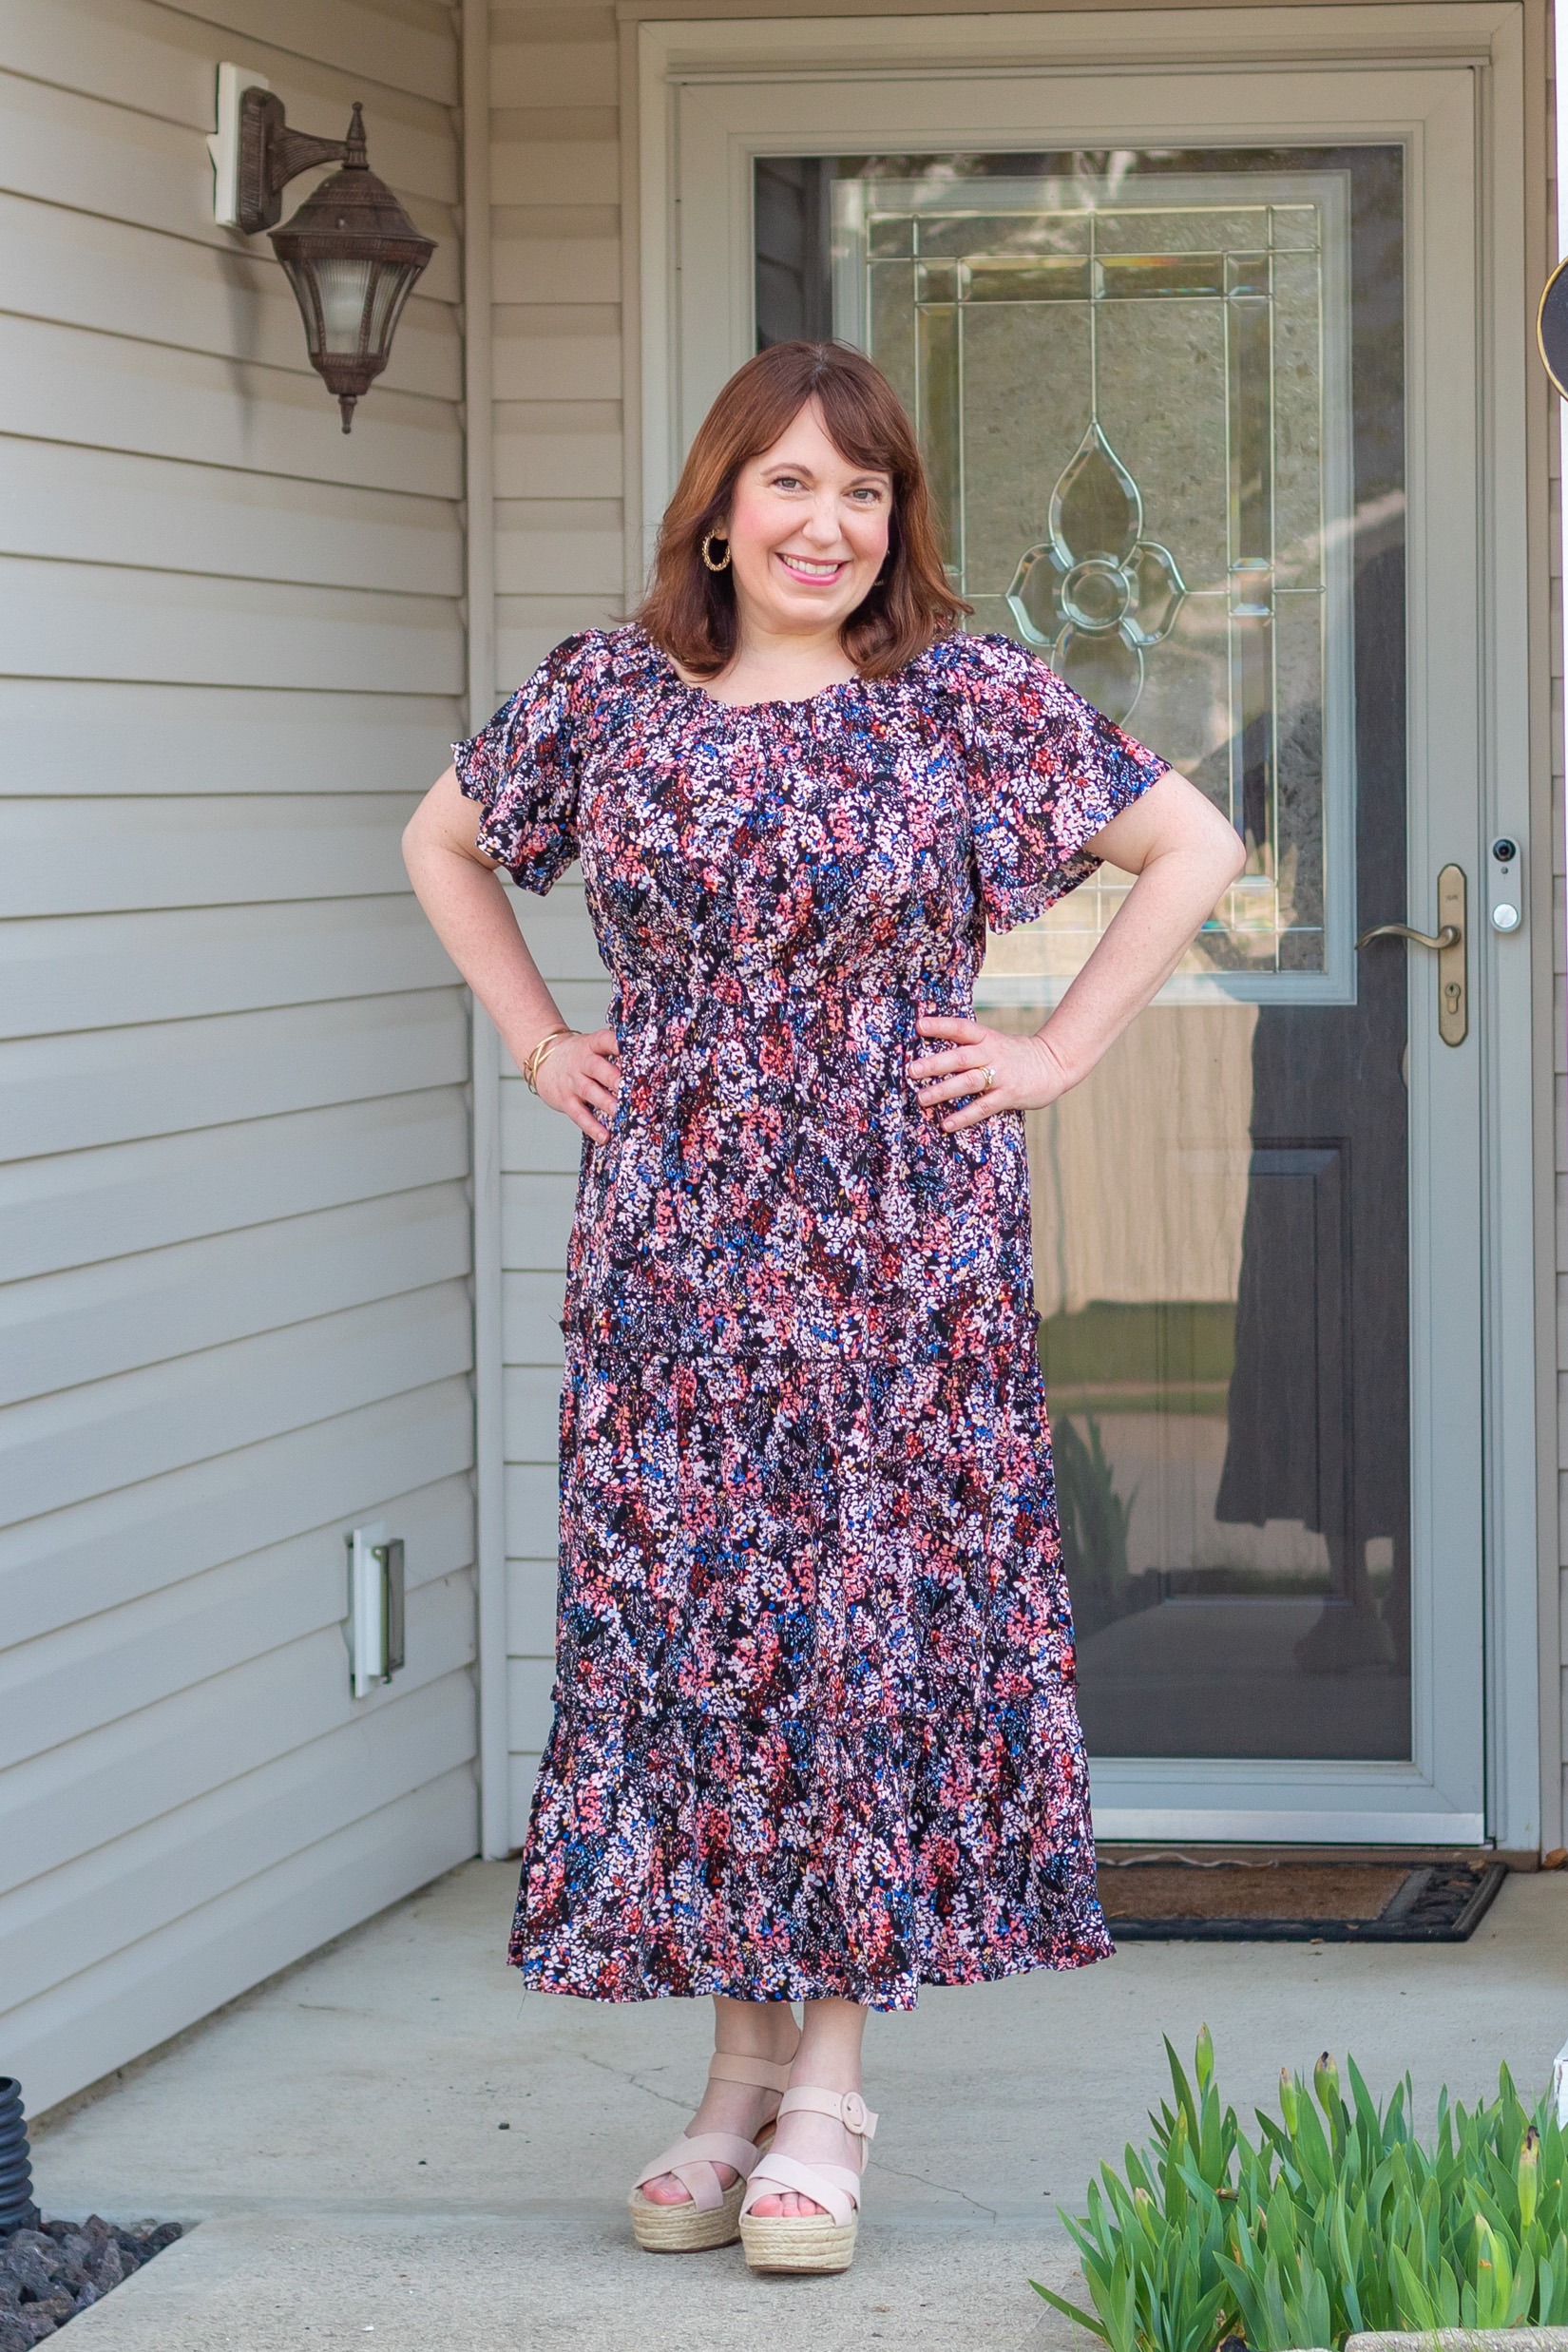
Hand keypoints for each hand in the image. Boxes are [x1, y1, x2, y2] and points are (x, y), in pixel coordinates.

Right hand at [532, 1024, 620, 1143]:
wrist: (544, 1060)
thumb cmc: (579, 1057)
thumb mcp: (593, 1047)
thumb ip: (615, 1055)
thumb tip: (647, 1068)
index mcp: (591, 1045)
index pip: (604, 1040)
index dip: (616, 1043)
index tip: (632, 1047)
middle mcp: (581, 1062)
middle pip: (597, 1068)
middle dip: (614, 1078)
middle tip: (630, 1088)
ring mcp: (572, 1082)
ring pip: (590, 1091)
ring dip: (606, 1103)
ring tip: (620, 1112)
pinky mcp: (566, 1100)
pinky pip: (579, 1115)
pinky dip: (592, 1126)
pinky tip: (605, 1136)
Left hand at [907, 1016, 1072, 1132]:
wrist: (1054, 1064)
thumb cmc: (1016, 1054)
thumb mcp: (995, 1041)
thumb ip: (970, 1045)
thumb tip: (934, 1052)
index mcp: (987, 1038)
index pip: (961, 1028)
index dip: (940, 1026)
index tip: (919, 1026)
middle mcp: (992, 1054)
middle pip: (960, 1057)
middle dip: (935, 1064)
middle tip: (911, 1070)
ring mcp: (1001, 1075)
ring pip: (968, 1082)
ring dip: (943, 1091)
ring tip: (922, 1099)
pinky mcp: (1009, 1095)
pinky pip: (983, 1107)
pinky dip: (964, 1116)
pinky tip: (946, 1124)